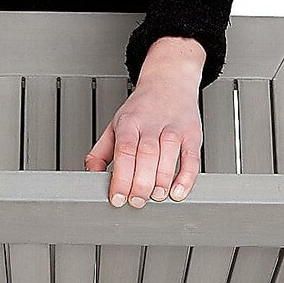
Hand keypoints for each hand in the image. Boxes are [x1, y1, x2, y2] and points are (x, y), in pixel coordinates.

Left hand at [85, 37, 205, 207]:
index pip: (124, 152)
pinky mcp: (192, 135)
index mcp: (129, 123)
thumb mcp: (115, 125)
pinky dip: (185, 178)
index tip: (117, 197)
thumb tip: (91, 174)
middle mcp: (152, 125)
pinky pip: (191, 159)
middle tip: (136, 202)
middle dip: (140, 184)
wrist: (169, 81)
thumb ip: (100, 152)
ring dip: (161, 182)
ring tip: (154, 197)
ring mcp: (174, 129)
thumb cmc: (142, 108)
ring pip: (168, 157)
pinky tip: (177, 192)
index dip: (121, 178)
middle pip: (146, 156)